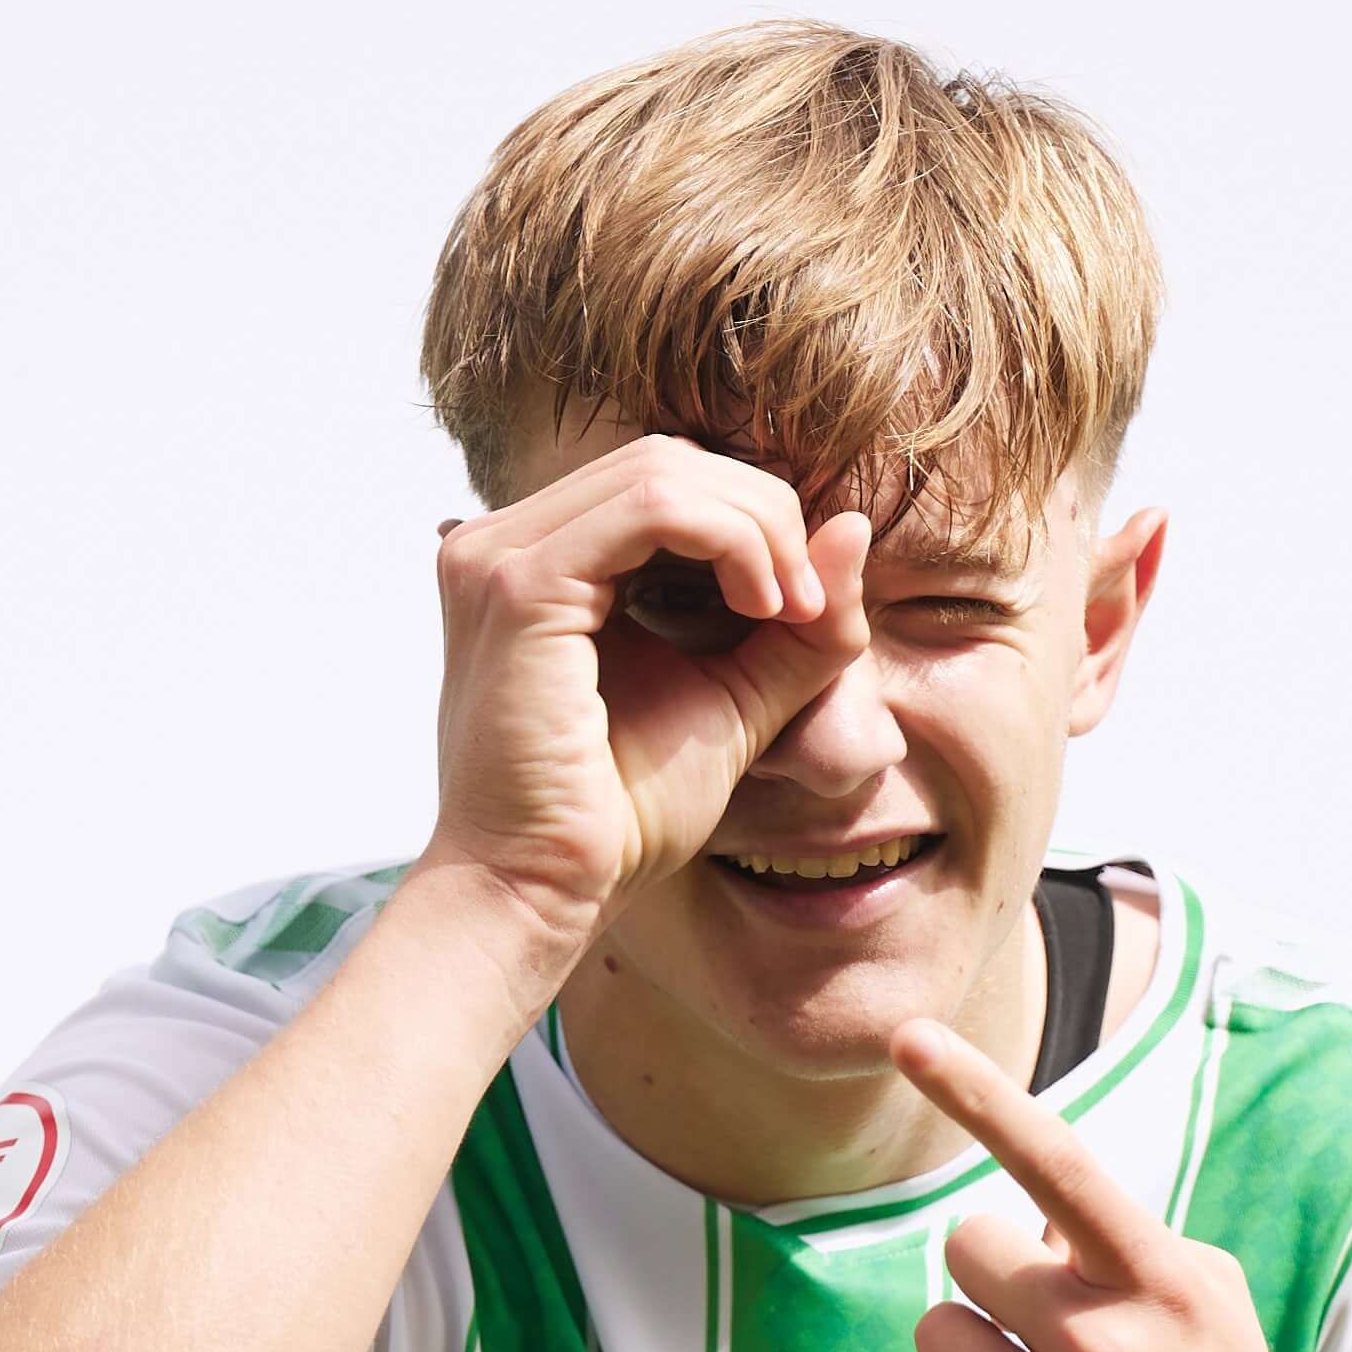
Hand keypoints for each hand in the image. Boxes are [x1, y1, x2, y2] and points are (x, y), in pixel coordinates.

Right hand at [407, 437, 872, 999]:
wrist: (547, 890)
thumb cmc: (620, 815)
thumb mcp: (735, 700)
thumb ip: (794, 625)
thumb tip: (853, 528)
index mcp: (540, 562)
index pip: (666, 484)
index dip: (755, 523)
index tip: (809, 609)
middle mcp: (503, 542)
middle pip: (668, 461)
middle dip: (765, 518)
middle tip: (812, 607)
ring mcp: (499, 555)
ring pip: (665, 470)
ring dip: (757, 528)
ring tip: (790, 610)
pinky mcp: (519, 585)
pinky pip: (652, 507)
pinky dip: (731, 541)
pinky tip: (763, 605)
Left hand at [881, 1018, 1351, 1351]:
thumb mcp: (1208, 1320)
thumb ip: (1123, 1254)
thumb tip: (1026, 1221)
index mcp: (1167, 1291)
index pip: (1057, 1168)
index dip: (977, 1092)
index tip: (908, 1034)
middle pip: (967, 1249)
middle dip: (995, 1284)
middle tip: (1046, 1341)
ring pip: (931, 1331)